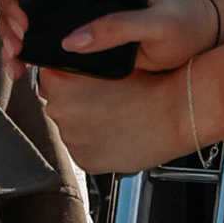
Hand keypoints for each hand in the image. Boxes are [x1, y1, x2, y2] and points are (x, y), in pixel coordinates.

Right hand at [0, 0, 218, 85]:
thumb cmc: (180, 22)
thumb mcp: (155, 24)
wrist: (192, 44)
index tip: (22, 5)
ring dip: (9, 35)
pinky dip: (21, 54)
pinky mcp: (74, 39)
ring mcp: (72, 14)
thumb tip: (72, 40)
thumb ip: (118, 28)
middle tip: (18, 39)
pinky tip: (19, 68)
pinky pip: (38, 41)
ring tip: (15, 59)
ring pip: (23, 15)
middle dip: (9, 13)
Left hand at [39, 62, 196, 175]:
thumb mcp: (106, 61)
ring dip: (87, 123)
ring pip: (72, 128)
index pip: (47, 78)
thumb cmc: (147, 84)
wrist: (176, 112)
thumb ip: (73, 64)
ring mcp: (71, 139)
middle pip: (57, 105)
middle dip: (76, 101)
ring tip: (116, 116)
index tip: (87, 82)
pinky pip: (84, 149)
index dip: (67, 78)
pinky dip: (97, 144)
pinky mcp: (85, 161)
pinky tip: (116, 133)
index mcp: (59, 83)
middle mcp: (59, 112)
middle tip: (106, 99)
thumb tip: (54, 72)